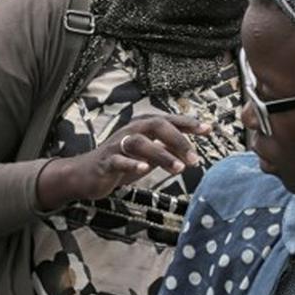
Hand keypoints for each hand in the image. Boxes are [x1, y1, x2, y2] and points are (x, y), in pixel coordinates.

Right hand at [37, 115, 210, 208]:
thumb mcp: (148, 156)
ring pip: (140, 143)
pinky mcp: (106, 161)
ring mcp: (117, 145)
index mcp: (142, 127)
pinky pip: (119, 160)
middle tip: (194, 158)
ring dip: (161, 154)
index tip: (208, 129)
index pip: (169, 120)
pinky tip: (144, 168)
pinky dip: (132, 163)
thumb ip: (167, 151)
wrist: (86, 174)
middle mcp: (131, 131)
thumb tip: (191, 153)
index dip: (188, 123)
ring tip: (178, 168)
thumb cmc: (120, 162)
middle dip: (178, 140)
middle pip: (156, 126)